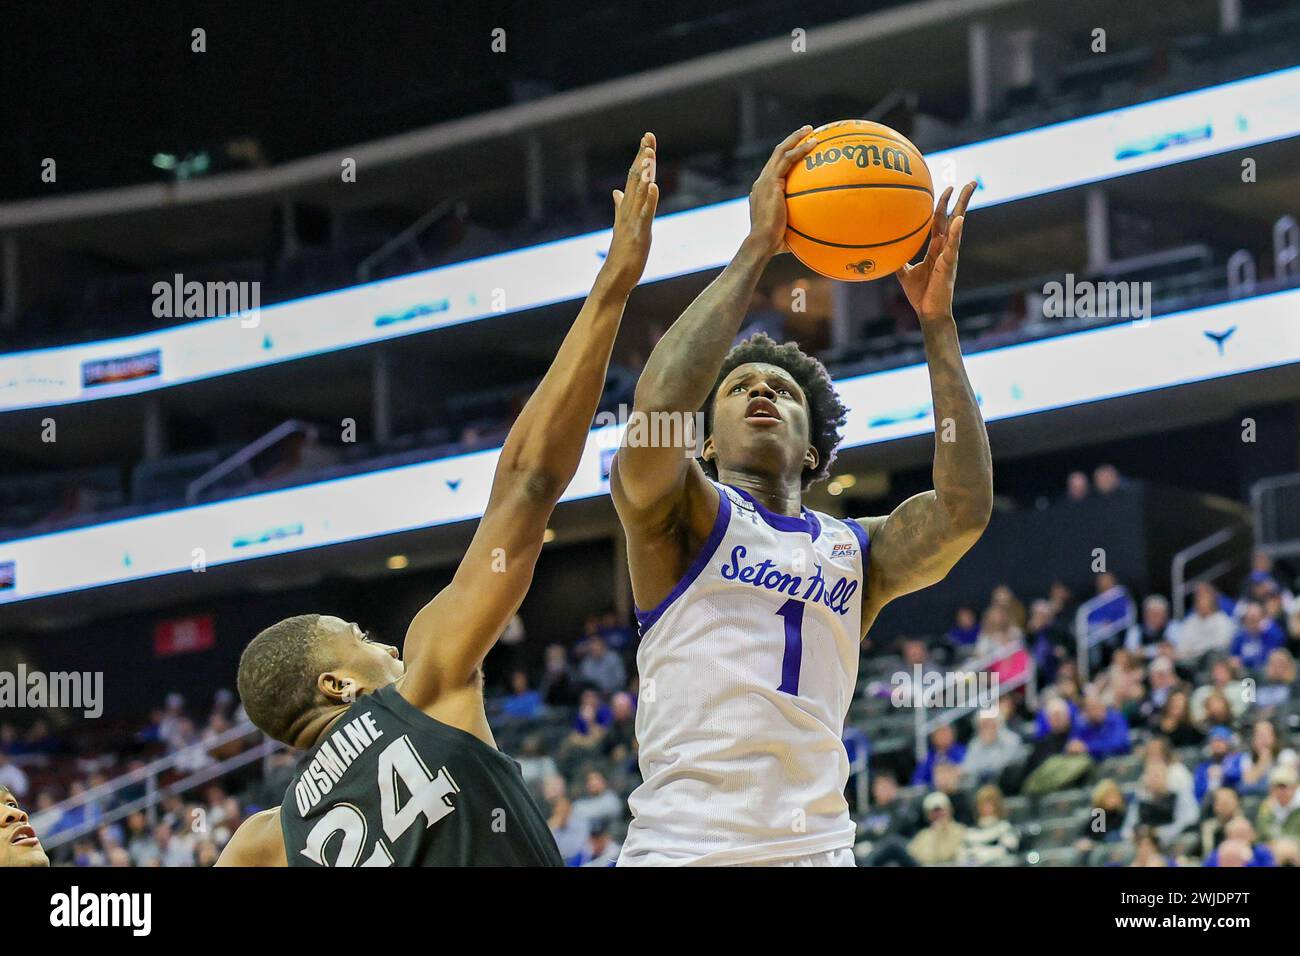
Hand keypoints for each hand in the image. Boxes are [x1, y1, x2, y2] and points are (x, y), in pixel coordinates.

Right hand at [600, 133, 659, 295]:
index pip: (633, 177)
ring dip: (644, 173)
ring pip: (639, 193)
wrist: (614, 277)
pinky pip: (645, 214)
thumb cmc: (622, 253)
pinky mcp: (639, 234)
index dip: (640, 157)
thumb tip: (616, 191)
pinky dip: (649, 199)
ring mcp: (633, 221)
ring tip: (649, 154)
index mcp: (627, 208)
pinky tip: (653, 185)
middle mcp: (628, 210)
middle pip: (635, 179)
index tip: (647, 139)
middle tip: (648, 136)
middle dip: (642, 157)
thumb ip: (620, 206)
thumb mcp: (623, 225)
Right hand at [745, 126, 816, 258]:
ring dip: (796, 138)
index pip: (774, 169)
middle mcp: (761, 183)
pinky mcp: (771, 182)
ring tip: (811, 130)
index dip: (787, 158)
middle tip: (807, 132)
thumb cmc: (774, 244)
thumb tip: (815, 233)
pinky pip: (788, 159)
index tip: (800, 151)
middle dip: (791, 141)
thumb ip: (797, 226)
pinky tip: (814, 144)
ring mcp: (765, 181)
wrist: (762, 242)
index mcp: (763, 192)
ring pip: (780, 151)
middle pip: (776, 154)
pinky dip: (800, 149)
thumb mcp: (787, 231)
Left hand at [896, 180, 974, 320]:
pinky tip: (959, 218)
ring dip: (963, 206)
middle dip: (962, 199)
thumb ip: (899, 260)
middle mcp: (946, 247)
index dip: (943, 205)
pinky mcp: (949, 263)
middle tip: (971, 182)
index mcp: (936, 248)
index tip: (946, 189)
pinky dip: (957, 231)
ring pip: (958, 225)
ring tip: (969, 189)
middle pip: (955, 217)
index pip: (941, 221)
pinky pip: (953, 245)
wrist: (929, 312)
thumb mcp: (905, 273)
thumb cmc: (920, 295)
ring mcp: (949, 254)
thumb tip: (885, 249)